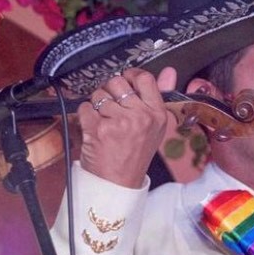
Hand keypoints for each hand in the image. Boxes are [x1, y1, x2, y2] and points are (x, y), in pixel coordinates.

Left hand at [78, 67, 177, 188]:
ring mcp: (119, 122)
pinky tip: (93, 127)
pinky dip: (84, 115)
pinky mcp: (98, 128)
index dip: (130, 76)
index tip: (125, 82)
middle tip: (111, 105)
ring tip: (103, 120)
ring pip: (99, 94)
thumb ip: (158, 96)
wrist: (118, 183)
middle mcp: (140, 116)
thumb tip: (169, 71)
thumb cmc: (134, 155)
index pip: (144, 78)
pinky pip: (85, 107)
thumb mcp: (154, 127)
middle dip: (110, 90)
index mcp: (157, 114)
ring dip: (96, 104)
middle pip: (117, 82)